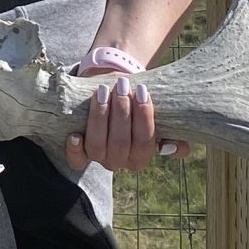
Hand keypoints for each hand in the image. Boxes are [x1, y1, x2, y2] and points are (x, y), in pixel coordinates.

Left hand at [66, 68, 184, 172]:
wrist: (111, 94)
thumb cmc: (137, 105)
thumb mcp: (159, 118)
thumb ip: (173, 134)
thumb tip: (168, 147)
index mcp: (140, 157)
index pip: (144, 144)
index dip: (144, 118)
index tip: (143, 92)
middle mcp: (119, 162)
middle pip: (120, 144)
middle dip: (121, 113)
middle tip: (122, 86)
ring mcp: (98, 158)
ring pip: (98, 146)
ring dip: (100, 118)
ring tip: (103, 92)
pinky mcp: (79, 151)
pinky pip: (76, 160)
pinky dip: (74, 149)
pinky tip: (75, 135)